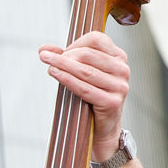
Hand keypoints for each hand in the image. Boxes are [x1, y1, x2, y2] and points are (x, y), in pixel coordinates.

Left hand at [40, 31, 130, 161]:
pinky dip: (67, 79)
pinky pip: (84, 88)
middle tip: (46, 57)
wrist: (104, 128)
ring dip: (62, 65)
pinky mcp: (112, 102)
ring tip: (47, 63)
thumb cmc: (93, 97)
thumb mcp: (82, 73)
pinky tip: (55, 74)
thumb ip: (66, 58)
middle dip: (64, 55)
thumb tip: (44, 49)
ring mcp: (120, 87)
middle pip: (88, 54)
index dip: (76, 43)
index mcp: (119, 57)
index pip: (96, 39)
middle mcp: (123, 70)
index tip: (62, 51)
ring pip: (85, 70)